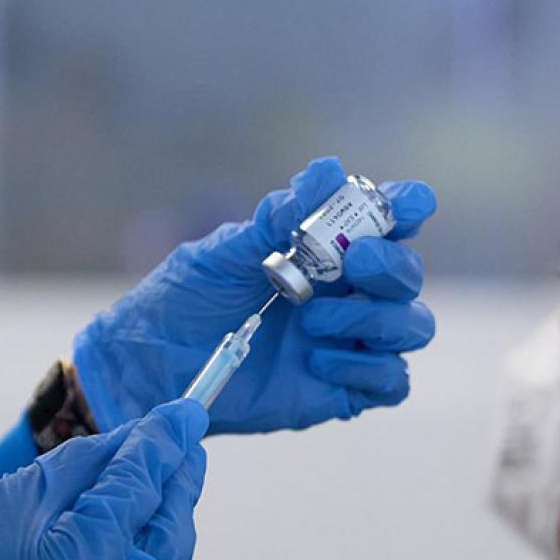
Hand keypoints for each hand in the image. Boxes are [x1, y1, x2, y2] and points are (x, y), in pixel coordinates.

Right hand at [0, 401, 208, 559]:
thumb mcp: (21, 492)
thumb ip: (93, 463)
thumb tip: (147, 435)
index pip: (142, 488)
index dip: (167, 442)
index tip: (185, 409)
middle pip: (171, 534)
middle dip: (179, 482)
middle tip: (179, 438)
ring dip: (165, 516)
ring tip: (158, 473)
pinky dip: (143, 551)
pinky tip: (131, 520)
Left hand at [74, 157, 437, 433]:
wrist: (148, 365)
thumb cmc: (185, 298)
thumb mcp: (226, 252)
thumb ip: (279, 217)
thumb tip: (330, 168)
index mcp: (324, 249)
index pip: (386, 221)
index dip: (406, 208)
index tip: (407, 204)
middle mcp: (346, 292)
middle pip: (407, 274)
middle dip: (390, 266)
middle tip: (353, 263)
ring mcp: (347, 342)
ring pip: (412, 326)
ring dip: (375, 319)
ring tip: (311, 322)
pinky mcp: (340, 390)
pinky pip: (392, 381)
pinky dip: (367, 369)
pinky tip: (318, 362)